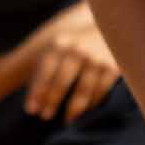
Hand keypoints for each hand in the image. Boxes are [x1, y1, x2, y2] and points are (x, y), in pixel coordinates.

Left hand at [23, 8, 121, 122]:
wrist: (112, 24)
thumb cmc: (76, 41)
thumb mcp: (59, 44)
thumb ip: (44, 65)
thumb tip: (30, 94)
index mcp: (60, 43)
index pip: (44, 72)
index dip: (37, 92)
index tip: (30, 110)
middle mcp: (78, 50)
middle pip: (62, 82)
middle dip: (51, 101)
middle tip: (44, 117)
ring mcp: (97, 59)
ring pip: (83, 91)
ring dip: (73, 109)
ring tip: (66, 120)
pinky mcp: (114, 67)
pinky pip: (101, 92)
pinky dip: (92, 104)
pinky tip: (85, 112)